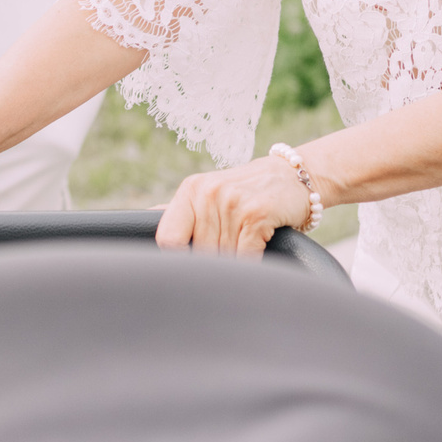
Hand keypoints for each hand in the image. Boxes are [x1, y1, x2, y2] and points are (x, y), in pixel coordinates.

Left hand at [155, 155, 315, 257]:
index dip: (178, 259)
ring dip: (235, 264)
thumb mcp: (211, 192)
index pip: (168, 238)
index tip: (192, 265)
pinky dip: (252, 265)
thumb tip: (147, 218)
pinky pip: (245, 258)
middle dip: (214, 262)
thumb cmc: (247, 190)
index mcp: (191, 190)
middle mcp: (208, 193)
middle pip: (198, 254)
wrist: (293, 176)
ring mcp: (232, 203)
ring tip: (246, 248)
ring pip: (223, 258)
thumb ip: (182, 210)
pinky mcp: (257, 214)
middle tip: (230, 253)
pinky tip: (259, 253)